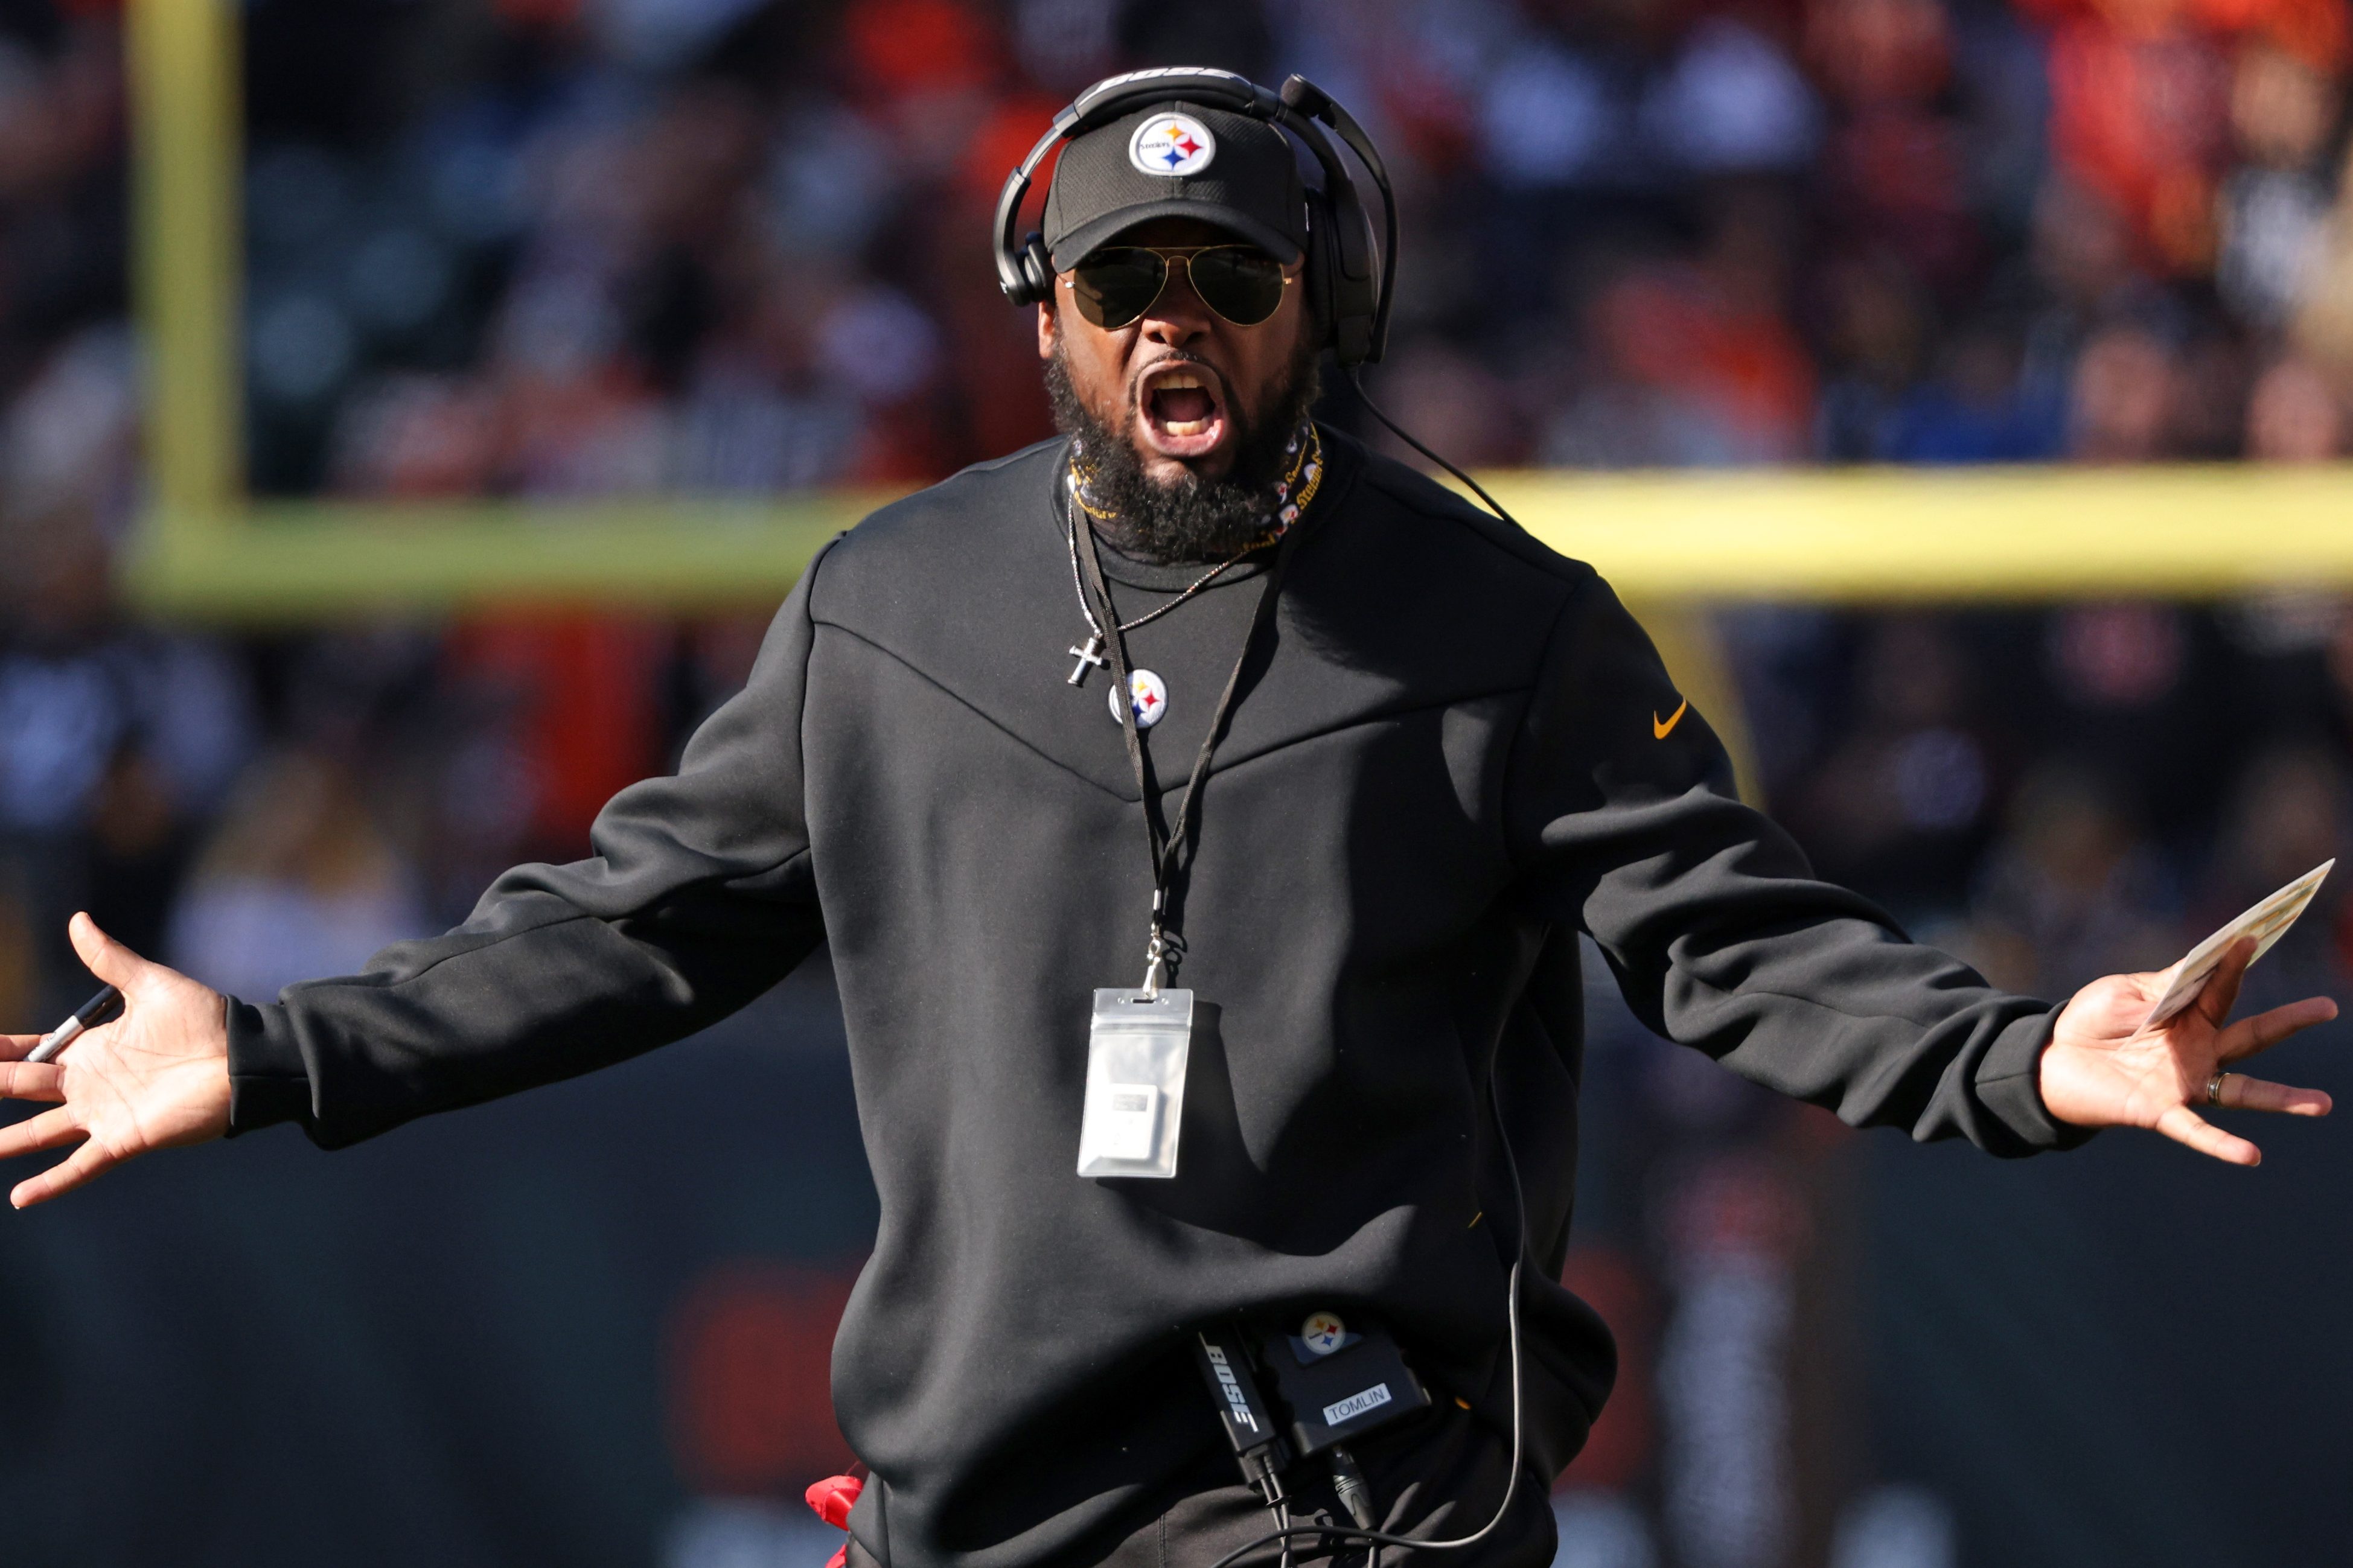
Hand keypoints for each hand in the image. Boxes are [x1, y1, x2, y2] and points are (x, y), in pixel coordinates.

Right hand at [0, 913, 232, 1206]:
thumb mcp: (149, 984)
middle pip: (24, 1087)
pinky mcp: (123, 1138)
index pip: (31, 1050)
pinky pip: (80, 1165)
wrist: (243, 1057)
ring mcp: (103, 1113)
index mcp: (92, 1048)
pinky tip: (20, 1198)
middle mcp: (89, 1084)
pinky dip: (52, 1182)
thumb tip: (77, 919)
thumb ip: (110, 959)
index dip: (0, 1050)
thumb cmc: (204, 1020)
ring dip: (7, 1142)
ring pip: (40, 1132)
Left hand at [2041, 937, 2337, 1165]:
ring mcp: (2185, 1082)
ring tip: (2323, 1104)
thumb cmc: (2090, 1022)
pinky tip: (2252, 1155)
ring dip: (2283, 1099)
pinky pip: (2197, 1131)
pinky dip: (2223, 1145)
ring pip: (2243, 1090)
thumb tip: (2202, 964)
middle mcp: (2199, 1050)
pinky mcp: (2161, 1110)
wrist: (2051, 1061)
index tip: (2252, 934)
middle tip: (2329, 1007)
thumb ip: (2162, 986)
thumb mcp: (2121, 994)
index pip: (2221, 986)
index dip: (2234, 962)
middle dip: (2291, 1021)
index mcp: (2189, 1014)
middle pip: (2254, 1034)